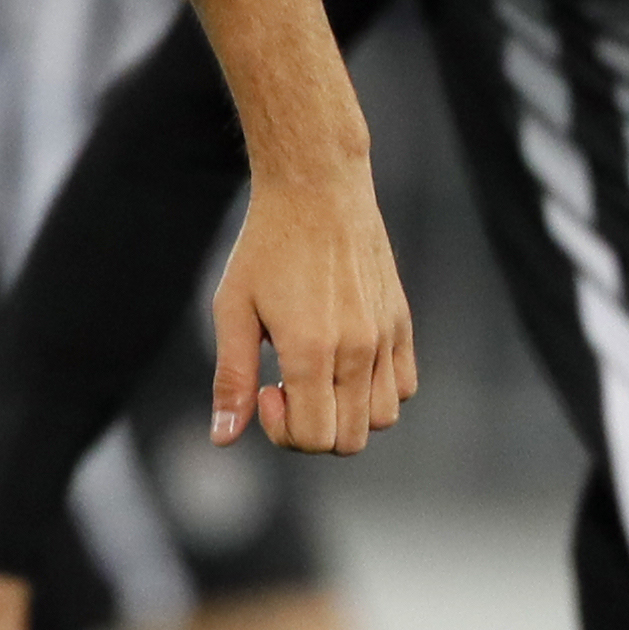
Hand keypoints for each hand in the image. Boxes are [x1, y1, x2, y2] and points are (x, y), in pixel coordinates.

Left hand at [209, 163, 415, 454]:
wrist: (317, 188)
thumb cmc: (266, 247)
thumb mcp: (232, 309)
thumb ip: (231, 379)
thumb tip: (223, 438)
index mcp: (311, 350)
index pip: (314, 438)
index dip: (284, 431)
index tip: (266, 389)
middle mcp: (356, 348)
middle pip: (349, 440)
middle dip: (311, 430)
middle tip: (286, 387)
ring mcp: (385, 335)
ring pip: (381, 419)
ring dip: (346, 415)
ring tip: (318, 375)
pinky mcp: (401, 321)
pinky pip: (404, 386)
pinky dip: (377, 392)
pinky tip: (345, 361)